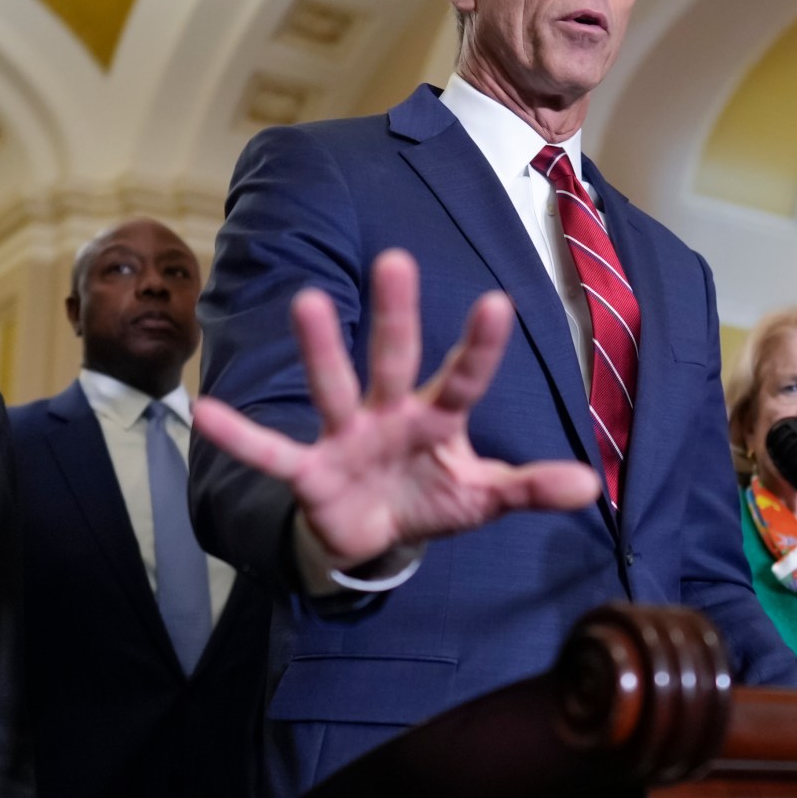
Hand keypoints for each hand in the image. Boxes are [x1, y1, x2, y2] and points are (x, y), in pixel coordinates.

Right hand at [193, 249, 601, 567]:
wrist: (373, 537)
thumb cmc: (429, 498)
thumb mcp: (482, 498)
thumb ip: (529, 487)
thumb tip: (590, 486)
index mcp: (437, 418)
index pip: (464, 379)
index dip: (480, 347)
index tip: (497, 303)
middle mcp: (390, 413)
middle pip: (395, 358)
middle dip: (395, 315)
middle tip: (395, 260)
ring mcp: (346, 436)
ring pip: (333, 385)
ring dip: (320, 349)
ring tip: (306, 300)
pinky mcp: (310, 471)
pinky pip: (272, 453)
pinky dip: (242, 437)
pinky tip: (205, 413)